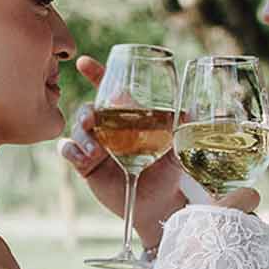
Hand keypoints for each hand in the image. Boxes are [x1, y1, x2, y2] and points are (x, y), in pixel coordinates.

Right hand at [60, 55, 187, 249]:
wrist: (156, 205)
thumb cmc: (166, 173)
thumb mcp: (177, 149)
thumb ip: (183, 130)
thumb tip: (199, 110)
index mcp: (127, 117)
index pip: (109, 90)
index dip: (96, 74)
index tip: (84, 63)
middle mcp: (108, 128)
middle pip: (89, 110)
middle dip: (86, 112)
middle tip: (92, 120)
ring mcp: (95, 146)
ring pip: (77, 130)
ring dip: (81, 137)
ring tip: (96, 153)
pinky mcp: (85, 165)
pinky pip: (68, 151)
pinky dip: (71, 151)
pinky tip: (83, 159)